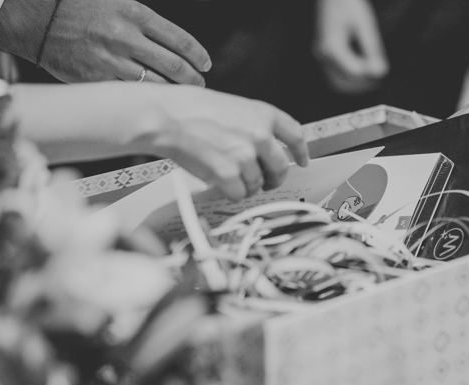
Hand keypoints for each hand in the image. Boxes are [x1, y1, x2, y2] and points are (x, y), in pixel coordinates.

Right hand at [0, 0, 210, 84]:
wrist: (37, 20)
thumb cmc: (79, 8)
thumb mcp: (115, 1)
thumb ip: (143, 20)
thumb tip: (171, 41)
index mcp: (133, 13)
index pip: (178, 39)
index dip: (197, 55)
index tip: (205, 64)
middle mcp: (125, 37)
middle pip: (173, 66)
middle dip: (192, 79)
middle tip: (199, 84)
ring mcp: (111, 60)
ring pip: (155, 85)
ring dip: (173, 93)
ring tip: (180, 96)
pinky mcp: (97, 79)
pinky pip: (130, 94)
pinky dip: (145, 99)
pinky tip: (154, 101)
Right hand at [137, 86, 309, 199]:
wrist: (166, 116)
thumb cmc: (191, 109)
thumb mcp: (233, 106)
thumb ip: (253, 125)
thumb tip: (263, 148)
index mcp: (263, 114)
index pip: (295, 135)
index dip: (301, 152)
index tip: (302, 161)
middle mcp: (260, 135)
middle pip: (280, 167)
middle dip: (273, 178)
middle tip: (264, 182)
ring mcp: (246, 156)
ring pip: (257, 184)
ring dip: (245, 185)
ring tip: (227, 174)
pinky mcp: (230, 174)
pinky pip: (239, 194)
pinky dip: (230, 192)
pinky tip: (219, 181)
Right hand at [314, 0, 388, 94]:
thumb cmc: (348, 4)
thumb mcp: (364, 25)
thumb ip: (372, 50)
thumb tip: (380, 72)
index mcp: (332, 47)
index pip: (353, 72)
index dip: (369, 76)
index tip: (383, 70)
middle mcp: (322, 55)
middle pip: (341, 84)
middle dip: (361, 86)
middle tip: (378, 81)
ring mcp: (320, 56)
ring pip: (336, 83)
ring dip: (353, 85)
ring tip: (371, 79)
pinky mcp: (323, 54)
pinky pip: (334, 75)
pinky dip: (348, 78)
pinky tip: (362, 72)